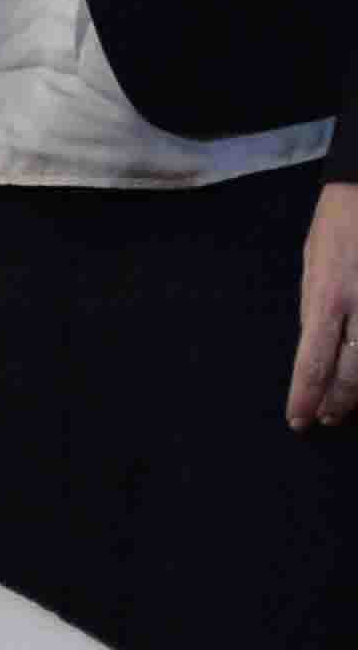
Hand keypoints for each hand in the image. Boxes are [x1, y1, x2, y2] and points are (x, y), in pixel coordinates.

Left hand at [291, 182, 357, 432]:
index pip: (312, 361)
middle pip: (351, 374)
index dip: (305, 397)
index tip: (298, 421)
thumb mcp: (312, 265)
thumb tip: (312, 348)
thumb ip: (315, 307)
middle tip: (327, 419)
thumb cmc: (338, 227)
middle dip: (337, 402)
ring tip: (347, 408)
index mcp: (327, 297)